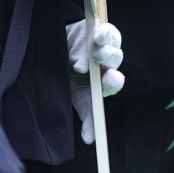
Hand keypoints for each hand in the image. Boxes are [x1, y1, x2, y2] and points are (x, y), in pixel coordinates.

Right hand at [66, 21, 124, 144]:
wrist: (58, 48)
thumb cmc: (68, 76)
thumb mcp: (76, 95)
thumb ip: (87, 114)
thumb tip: (89, 140)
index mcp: (105, 80)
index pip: (115, 82)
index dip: (113, 81)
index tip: (107, 80)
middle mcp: (109, 63)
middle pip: (115, 61)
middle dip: (108, 61)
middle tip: (98, 60)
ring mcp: (107, 46)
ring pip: (112, 47)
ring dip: (104, 49)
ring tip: (94, 50)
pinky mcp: (103, 31)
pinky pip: (108, 32)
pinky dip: (104, 34)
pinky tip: (97, 36)